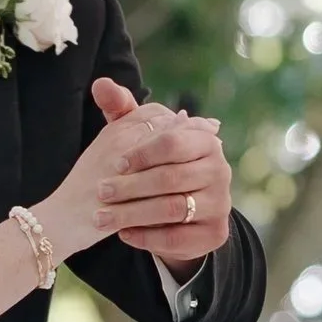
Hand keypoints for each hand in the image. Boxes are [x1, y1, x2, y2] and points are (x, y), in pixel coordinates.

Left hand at [88, 78, 232, 266]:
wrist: (179, 212)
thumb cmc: (153, 166)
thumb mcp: (138, 136)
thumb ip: (121, 109)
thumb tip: (100, 83)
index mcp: (207, 141)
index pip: (173, 141)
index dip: (141, 152)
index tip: (116, 163)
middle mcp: (220, 170)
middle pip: (170, 177)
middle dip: (130, 186)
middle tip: (101, 191)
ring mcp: (221, 203)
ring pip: (171, 209)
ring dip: (132, 213)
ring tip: (102, 217)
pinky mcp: (215, 234)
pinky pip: (177, 238)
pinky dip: (146, 236)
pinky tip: (123, 234)